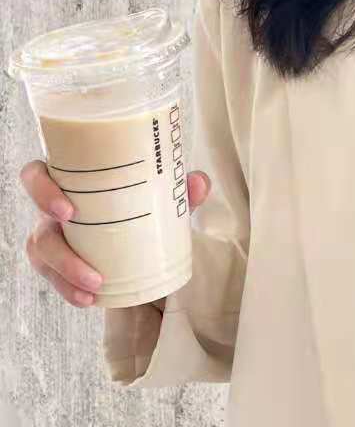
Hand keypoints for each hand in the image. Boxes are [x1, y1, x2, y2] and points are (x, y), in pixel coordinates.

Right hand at [20, 160, 211, 308]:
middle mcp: (54, 209)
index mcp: (70, 180)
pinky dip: (70, 289)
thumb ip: (180, 184)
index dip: (40, 190)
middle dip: (57, 251)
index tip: (67, 211)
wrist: (140, 221)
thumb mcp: (159, 187)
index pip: (35, 176)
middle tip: (88, 265)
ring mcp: (52, 237)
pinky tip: (90, 299)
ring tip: (96, 287)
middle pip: (37, 228)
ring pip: (44, 259)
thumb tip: (197, 183)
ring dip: (66, 276)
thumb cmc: (140, 194)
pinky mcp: (57, 261)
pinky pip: (54, 278)